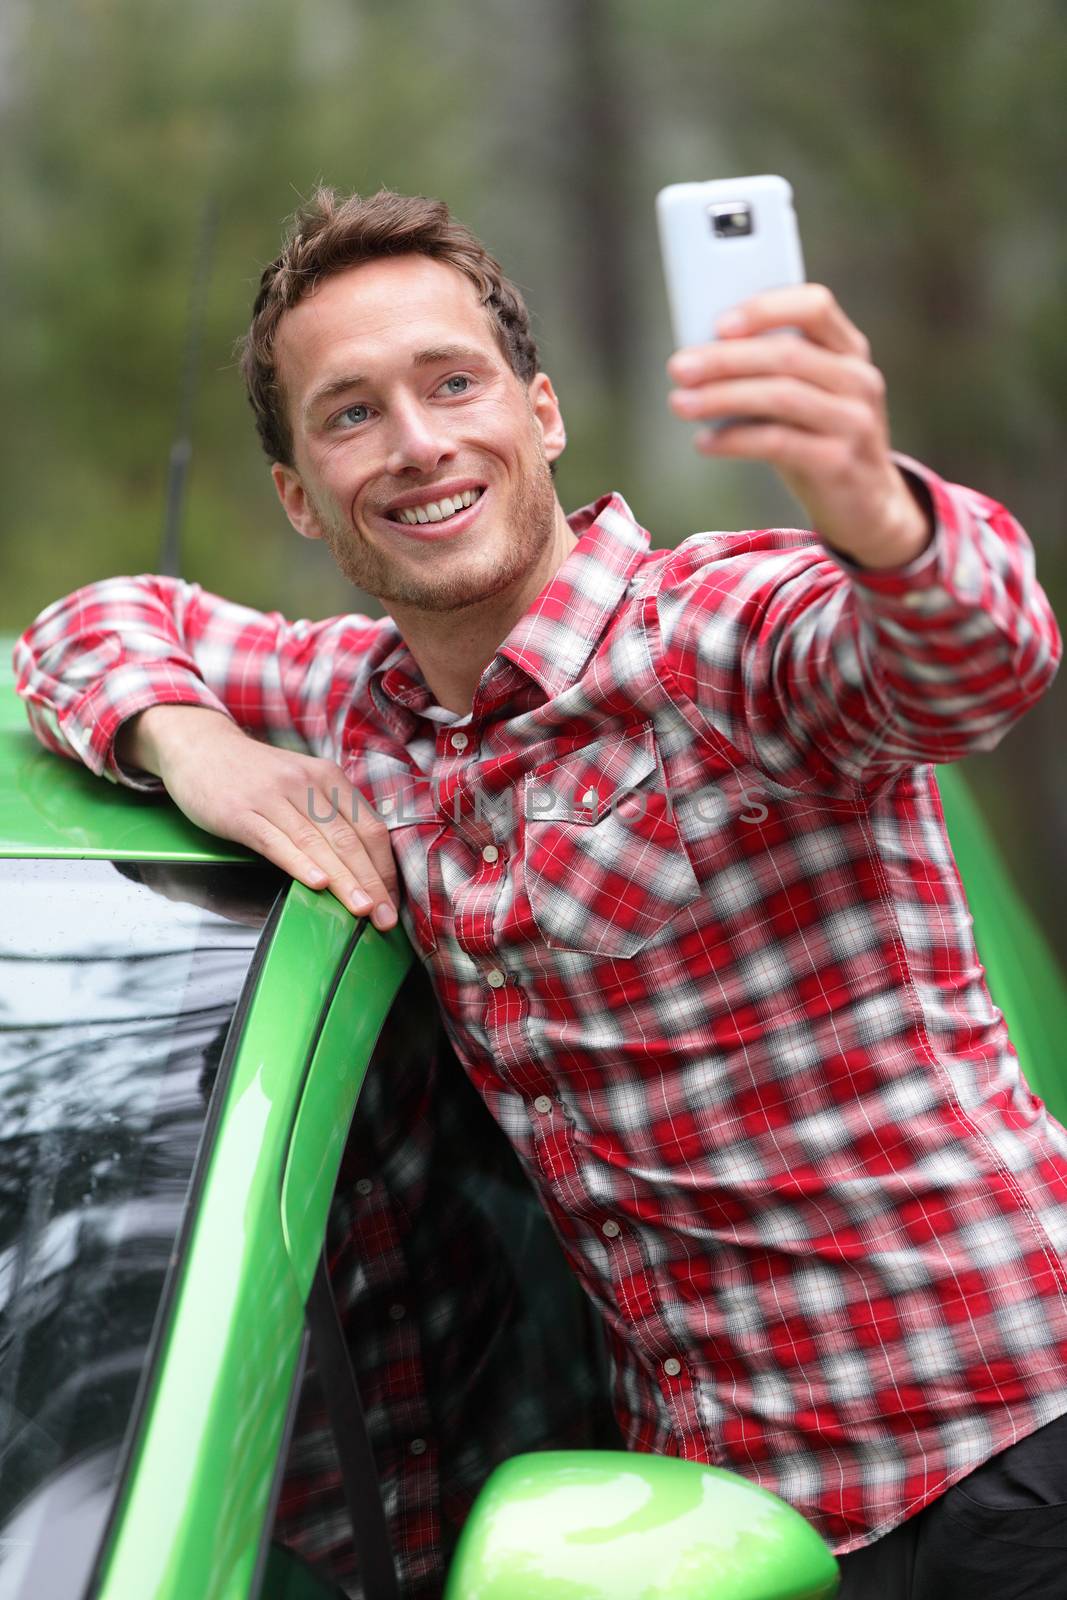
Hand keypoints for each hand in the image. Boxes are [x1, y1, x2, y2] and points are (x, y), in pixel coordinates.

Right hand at [117, 705, 398, 927]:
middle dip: (371, 883)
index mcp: (328, 778)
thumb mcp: (301, 783)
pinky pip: (276, 841)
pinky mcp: (242, 812)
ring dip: (344, 880)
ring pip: (317, 843)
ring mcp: (274, 797)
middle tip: (386, 918)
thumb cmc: (255, 774)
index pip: (369, 828)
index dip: (384, 868)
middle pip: (348, 839)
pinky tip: (317, 883)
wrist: (200, 747)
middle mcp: (306, 783)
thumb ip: (329, 816)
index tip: (393, 902)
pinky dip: (299, 864)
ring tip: (362, 910)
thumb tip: (361, 866)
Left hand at [666, 284, 932, 569]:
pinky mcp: (839, 462)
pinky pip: (777, 442)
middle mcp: (858, 380)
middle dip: (724, 359)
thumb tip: (698, 357)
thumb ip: (771, 372)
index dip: (765, 309)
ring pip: (780, 396)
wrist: (867, 506)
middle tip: (678, 367)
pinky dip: (734, 440)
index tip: (718, 324)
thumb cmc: (819, 440)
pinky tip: (704, 443)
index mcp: (849, 350)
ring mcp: (854, 421)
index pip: (814, 306)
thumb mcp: (806, 398)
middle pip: (786, 355)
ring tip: (680, 403)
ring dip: (721, 397)